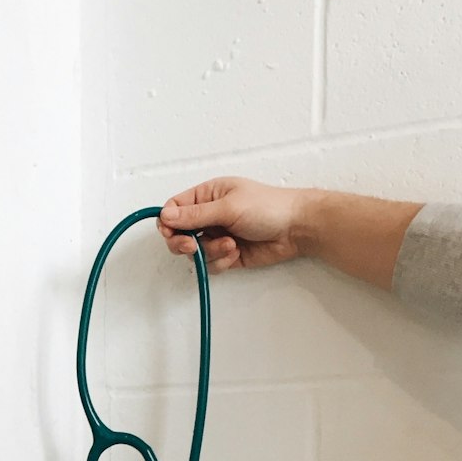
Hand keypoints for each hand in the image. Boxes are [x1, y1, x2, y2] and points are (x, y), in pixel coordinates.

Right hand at [158, 177, 308, 273]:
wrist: (296, 228)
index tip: (171, 233)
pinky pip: (211, 264)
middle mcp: (209, 215)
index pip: (174, 209)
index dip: (167, 222)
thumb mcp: (228, 207)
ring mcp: (218, 236)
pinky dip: (221, 261)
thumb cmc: (267, 207)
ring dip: (210, 252)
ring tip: (230, 245)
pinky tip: (236, 253)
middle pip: (179, 234)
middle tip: (192, 247)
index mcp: (207, 196)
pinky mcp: (227, 254)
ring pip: (195, 252)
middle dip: (183, 243)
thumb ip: (195, 215)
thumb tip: (165, 216)